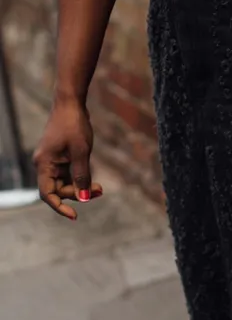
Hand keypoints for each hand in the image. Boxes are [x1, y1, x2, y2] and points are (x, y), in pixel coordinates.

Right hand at [33, 96, 102, 220]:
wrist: (71, 104)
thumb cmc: (74, 125)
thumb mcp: (80, 152)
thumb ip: (81, 176)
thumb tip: (83, 198)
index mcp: (44, 164)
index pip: (47, 194)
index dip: (59, 207)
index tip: (75, 215)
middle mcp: (45, 165)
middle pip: (58, 190)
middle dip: (78, 194)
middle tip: (100, 191)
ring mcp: (52, 161)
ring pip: (65, 184)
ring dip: (82, 187)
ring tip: (101, 188)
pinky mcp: (61, 158)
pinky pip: (69, 175)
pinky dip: (81, 179)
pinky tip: (94, 181)